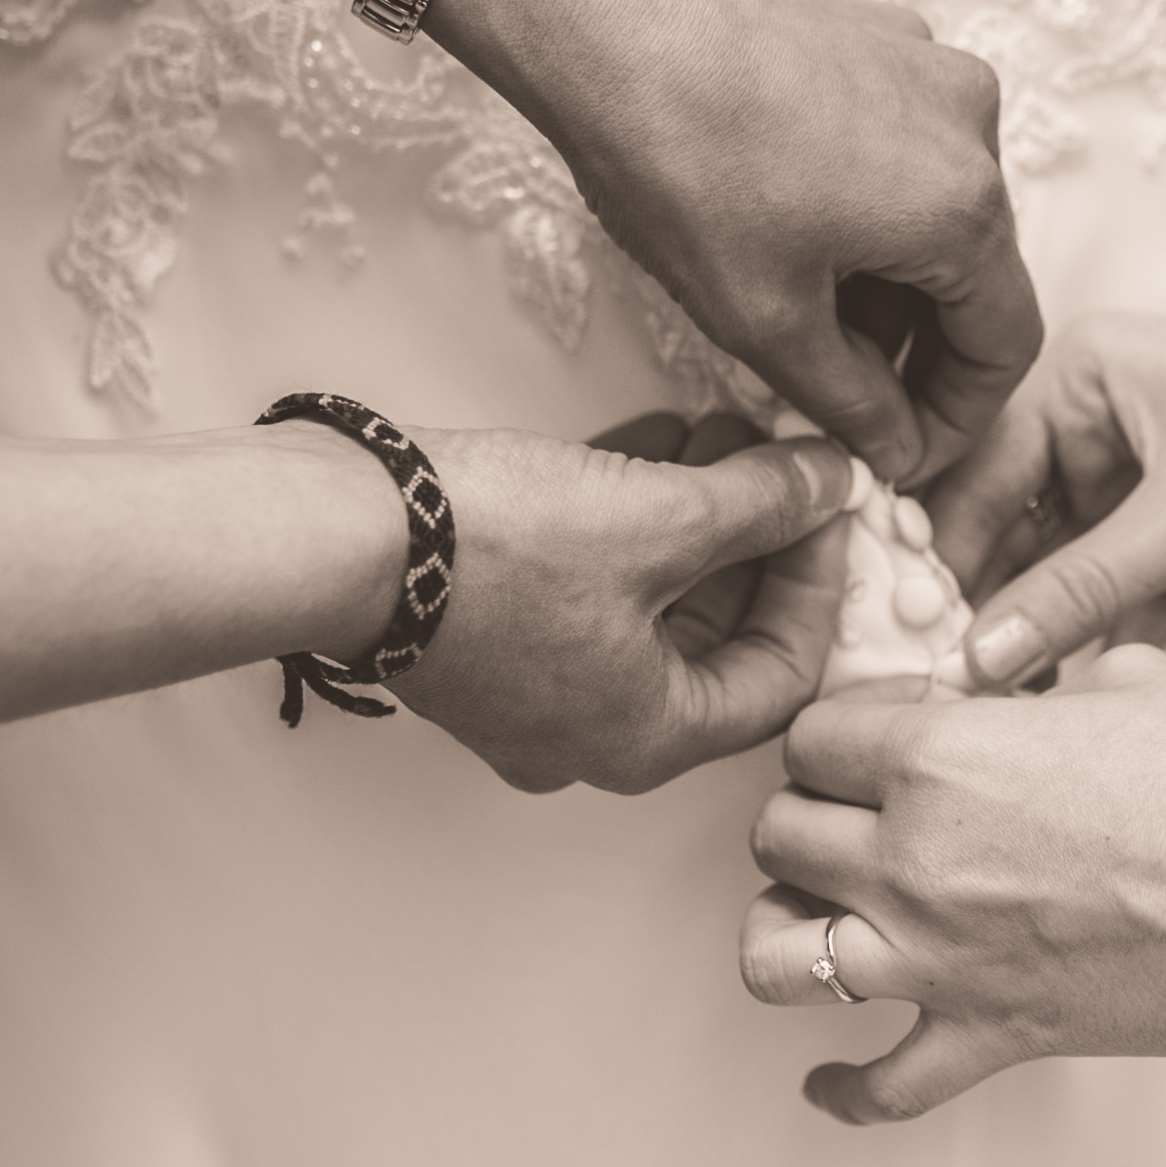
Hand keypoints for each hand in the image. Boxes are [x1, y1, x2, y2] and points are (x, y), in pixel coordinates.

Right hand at [381, 423, 853, 793]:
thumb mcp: (659, 517)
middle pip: (713, 637)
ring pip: (647, 601)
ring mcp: (528, 688)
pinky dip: (625, 519)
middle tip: (780, 458)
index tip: (831, 505)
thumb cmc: (492, 550)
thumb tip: (833, 483)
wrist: (333, 532)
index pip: (780, 678)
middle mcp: (587, 733)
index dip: (819, 582)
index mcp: (645, 738)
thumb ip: (763, 503)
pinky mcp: (483, 631)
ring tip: (718, 429)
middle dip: (752, 537)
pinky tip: (649, 441)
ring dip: (692, 515)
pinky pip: (584, 582)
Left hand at [431, 0, 1039, 487]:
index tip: (905, 454)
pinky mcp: (880, 34)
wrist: (599, 14)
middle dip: (913, 348)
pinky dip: (865, 204)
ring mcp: (927, 66)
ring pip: (934, 208)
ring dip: (885, 278)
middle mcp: (971, 124)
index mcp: (965, 204)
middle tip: (839, 400)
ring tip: (796, 311)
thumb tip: (896, 449)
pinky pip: (901, 145)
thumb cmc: (676, 158)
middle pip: (975, 272)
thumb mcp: (765, 318)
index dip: (959, 419)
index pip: (1006, 342)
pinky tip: (784, 225)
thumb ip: (851, 403)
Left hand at [736, 644, 1165, 1121]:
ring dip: (787, 928)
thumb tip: (1004, 697)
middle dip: (810, 813)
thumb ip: (1033, 682)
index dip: (842, 729)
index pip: (813, 734)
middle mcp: (917, 859)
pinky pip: (881, 1087)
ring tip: (821, 911)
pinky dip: (845, 1086)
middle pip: (777, 835)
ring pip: (776, 957)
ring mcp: (944, 959)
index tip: (875, 734)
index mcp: (941, 756)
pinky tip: (831, 1072)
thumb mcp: (1129, 677)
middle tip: (854, 810)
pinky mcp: (992, 1036)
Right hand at [921, 315, 1165, 689]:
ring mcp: (1138, 480)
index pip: (971, 470)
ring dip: (1029, 633)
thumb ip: (1083, 586)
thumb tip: (979, 655)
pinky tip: (1055, 703)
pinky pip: (1110, 594)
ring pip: (1054, 569)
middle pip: (1001, 524)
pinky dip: (1091, 641)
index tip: (893, 641)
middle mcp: (1096, 421)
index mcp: (1081, 375)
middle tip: (927, 693)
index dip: (931, 558)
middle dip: (973, 605)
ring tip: (982, 712)